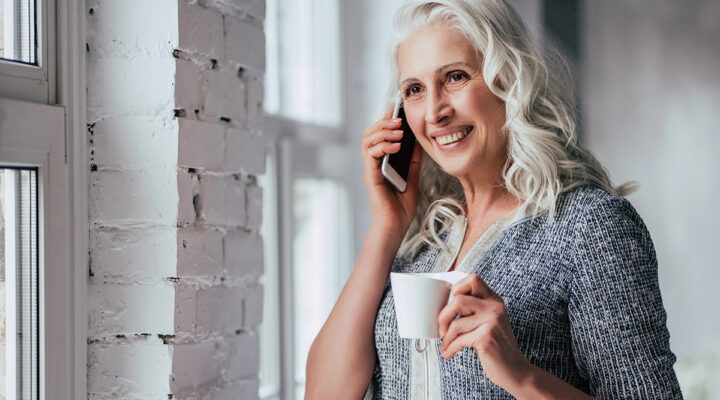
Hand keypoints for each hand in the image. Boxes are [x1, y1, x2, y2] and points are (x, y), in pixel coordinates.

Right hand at [361, 106, 422, 234]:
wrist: (395, 226)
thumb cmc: (401, 208)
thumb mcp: (412, 178)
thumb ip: (413, 161)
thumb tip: (419, 142)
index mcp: (382, 162)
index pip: (380, 134)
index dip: (386, 120)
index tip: (397, 109)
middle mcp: (374, 163)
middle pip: (370, 132)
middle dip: (384, 122)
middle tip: (398, 119)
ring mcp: (370, 168)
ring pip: (367, 139)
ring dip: (383, 131)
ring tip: (398, 131)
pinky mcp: (370, 175)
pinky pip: (370, 154)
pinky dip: (382, 146)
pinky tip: (395, 146)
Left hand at [437, 274, 532, 392]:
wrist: (514, 369)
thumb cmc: (496, 346)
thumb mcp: (490, 321)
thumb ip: (475, 310)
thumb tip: (443, 307)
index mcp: (494, 300)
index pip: (473, 279)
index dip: (457, 288)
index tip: (451, 304)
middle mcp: (495, 308)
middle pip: (458, 300)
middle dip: (443, 316)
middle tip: (442, 329)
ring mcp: (492, 322)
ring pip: (455, 324)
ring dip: (446, 338)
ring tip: (446, 345)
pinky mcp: (486, 338)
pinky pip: (459, 340)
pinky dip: (450, 348)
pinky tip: (448, 353)